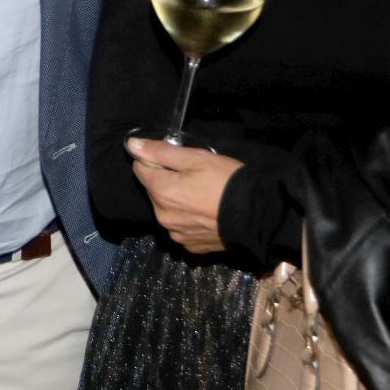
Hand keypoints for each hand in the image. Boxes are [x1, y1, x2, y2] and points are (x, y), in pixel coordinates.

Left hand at [127, 137, 242, 254]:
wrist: (257, 216)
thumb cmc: (226, 181)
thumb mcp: (196, 158)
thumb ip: (161, 152)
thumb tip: (132, 145)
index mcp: (161, 192)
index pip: (141, 168)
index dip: (158, 160)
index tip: (179, 160)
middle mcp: (163, 216)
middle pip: (154, 190)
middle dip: (168, 180)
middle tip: (196, 176)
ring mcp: (176, 234)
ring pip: (167, 209)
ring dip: (178, 201)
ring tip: (203, 195)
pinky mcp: (191, 245)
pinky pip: (181, 226)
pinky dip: (189, 218)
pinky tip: (206, 212)